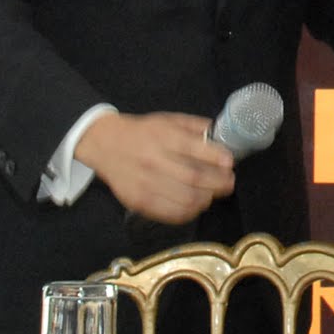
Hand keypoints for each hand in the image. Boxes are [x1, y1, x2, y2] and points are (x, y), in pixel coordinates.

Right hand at [75, 111, 235, 221]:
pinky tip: (196, 206)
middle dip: (218, 182)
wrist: (104, 144)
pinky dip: (189, 213)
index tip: (229, 162)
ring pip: (184, 199)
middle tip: (229, 183)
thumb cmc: (142, 132)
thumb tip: (220, 135)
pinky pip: (170, 213)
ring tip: (213, 195)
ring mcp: (145, 183)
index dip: (216, 157)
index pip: (193, 149)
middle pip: (193, 177)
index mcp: (162, 137)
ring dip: (206, 199)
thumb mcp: (168, 120)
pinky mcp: (138, 201)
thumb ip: (194, 126)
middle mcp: (154, 160)